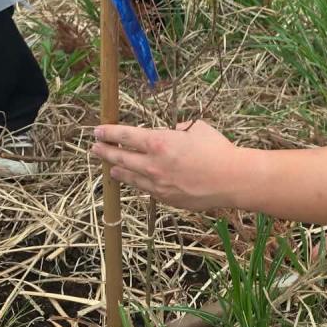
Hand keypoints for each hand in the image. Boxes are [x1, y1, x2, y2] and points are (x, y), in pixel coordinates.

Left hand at [92, 119, 240, 210]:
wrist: (231, 179)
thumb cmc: (216, 149)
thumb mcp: (196, 128)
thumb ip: (178, 129)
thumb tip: (171, 131)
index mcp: (158, 142)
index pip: (125, 136)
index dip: (109, 132)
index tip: (98, 130)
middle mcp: (153, 164)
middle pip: (121, 157)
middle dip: (105, 151)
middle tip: (95, 148)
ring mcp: (158, 184)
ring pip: (130, 177)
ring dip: (117, 170)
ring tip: (110, 167)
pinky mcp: (166, 199)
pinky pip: (146, 189)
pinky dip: (137, 183)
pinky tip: (134, 180)